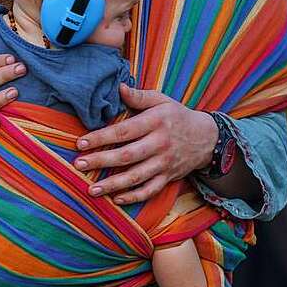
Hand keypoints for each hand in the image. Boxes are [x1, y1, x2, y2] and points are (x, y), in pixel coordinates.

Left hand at [73, 85, 217, 204]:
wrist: (207, 138)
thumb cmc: (177, 116)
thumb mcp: (161, 101)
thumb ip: (139, 96)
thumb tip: (119, 88)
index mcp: (156, 122)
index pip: (124, 131)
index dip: (101, 137)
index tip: (81, 143)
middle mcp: (160, 144)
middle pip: (127, 156)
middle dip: (101, 161)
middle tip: (79, 164)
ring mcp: (164, 163)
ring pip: (136, 177)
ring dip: (113, 184)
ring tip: (91, 189)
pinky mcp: (168, 177)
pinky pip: (150, 191)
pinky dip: (133, 197)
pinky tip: (116, 199)